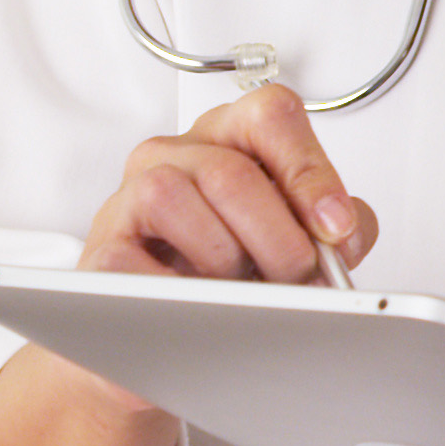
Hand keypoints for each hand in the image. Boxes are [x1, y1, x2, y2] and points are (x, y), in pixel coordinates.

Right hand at [78, 82, 372, 288]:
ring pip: (172, 195)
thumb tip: (342, 241)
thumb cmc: (232, 273)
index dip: (308, 170)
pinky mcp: (102, 245)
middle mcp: (177, 153)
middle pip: (230, 170)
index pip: (270, 115)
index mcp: (230, 138)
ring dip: (221, 257)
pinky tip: (200, 305)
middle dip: (277, 238)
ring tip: (242, 293)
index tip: (335, 226)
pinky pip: (129, 255)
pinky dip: (173, 286)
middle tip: (297, 280)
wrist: (163, 330)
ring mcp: (131, 193)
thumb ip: (333, 233)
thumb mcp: (293, 240)